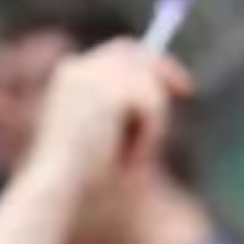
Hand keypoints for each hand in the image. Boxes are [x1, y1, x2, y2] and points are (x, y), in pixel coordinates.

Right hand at [25, 37, 188, 182]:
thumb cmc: (74, 176)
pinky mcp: (113, 91)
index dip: (146, 63)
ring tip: (132, 156)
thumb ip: (122, 109)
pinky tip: (130, 155)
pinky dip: (152, 132)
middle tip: (186, 90)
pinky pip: (155, 104)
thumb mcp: (98, 134)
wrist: (57, 189)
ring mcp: (94, 75)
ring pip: (151, 84)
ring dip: (153, 122)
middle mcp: (78, 67)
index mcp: (67, 75)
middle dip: (164, 69)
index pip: (117, 53)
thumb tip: (159, 91)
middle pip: (137, 54)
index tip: (169, 81)